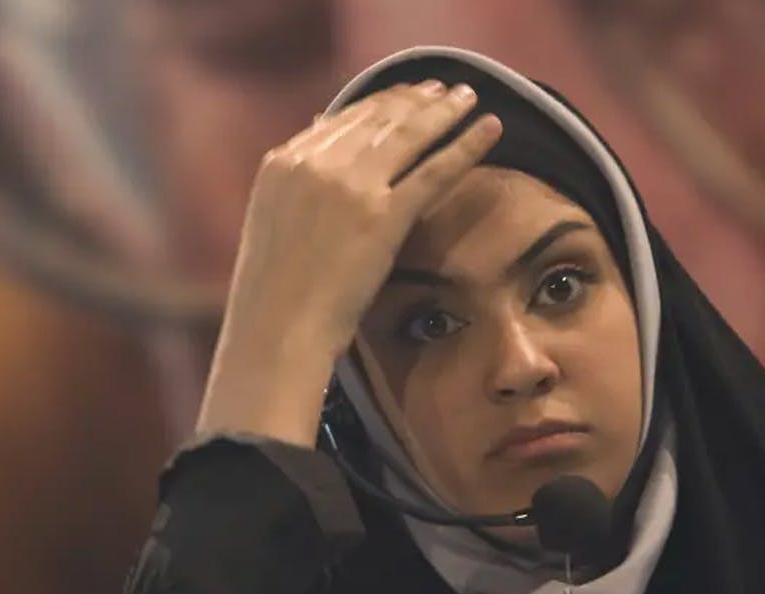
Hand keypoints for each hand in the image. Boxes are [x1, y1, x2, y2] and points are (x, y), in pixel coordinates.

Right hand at [197, 80, 501, 443]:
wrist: (275, 332)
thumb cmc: (273, 297)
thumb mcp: (273, 226)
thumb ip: (297, 190)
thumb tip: (319, 161)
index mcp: (282, 163)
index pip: (342, 119)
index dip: (380, 104)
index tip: (407, 95)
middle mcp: (315, 163)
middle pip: (377, 118)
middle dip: (416, 100)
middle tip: (446, 90)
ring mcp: (350, 186)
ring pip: (408, 134)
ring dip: (445, 111)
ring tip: (469, 98)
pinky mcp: (383, 215)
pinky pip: (434, 170)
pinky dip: (467, 145)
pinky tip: (491, 129)